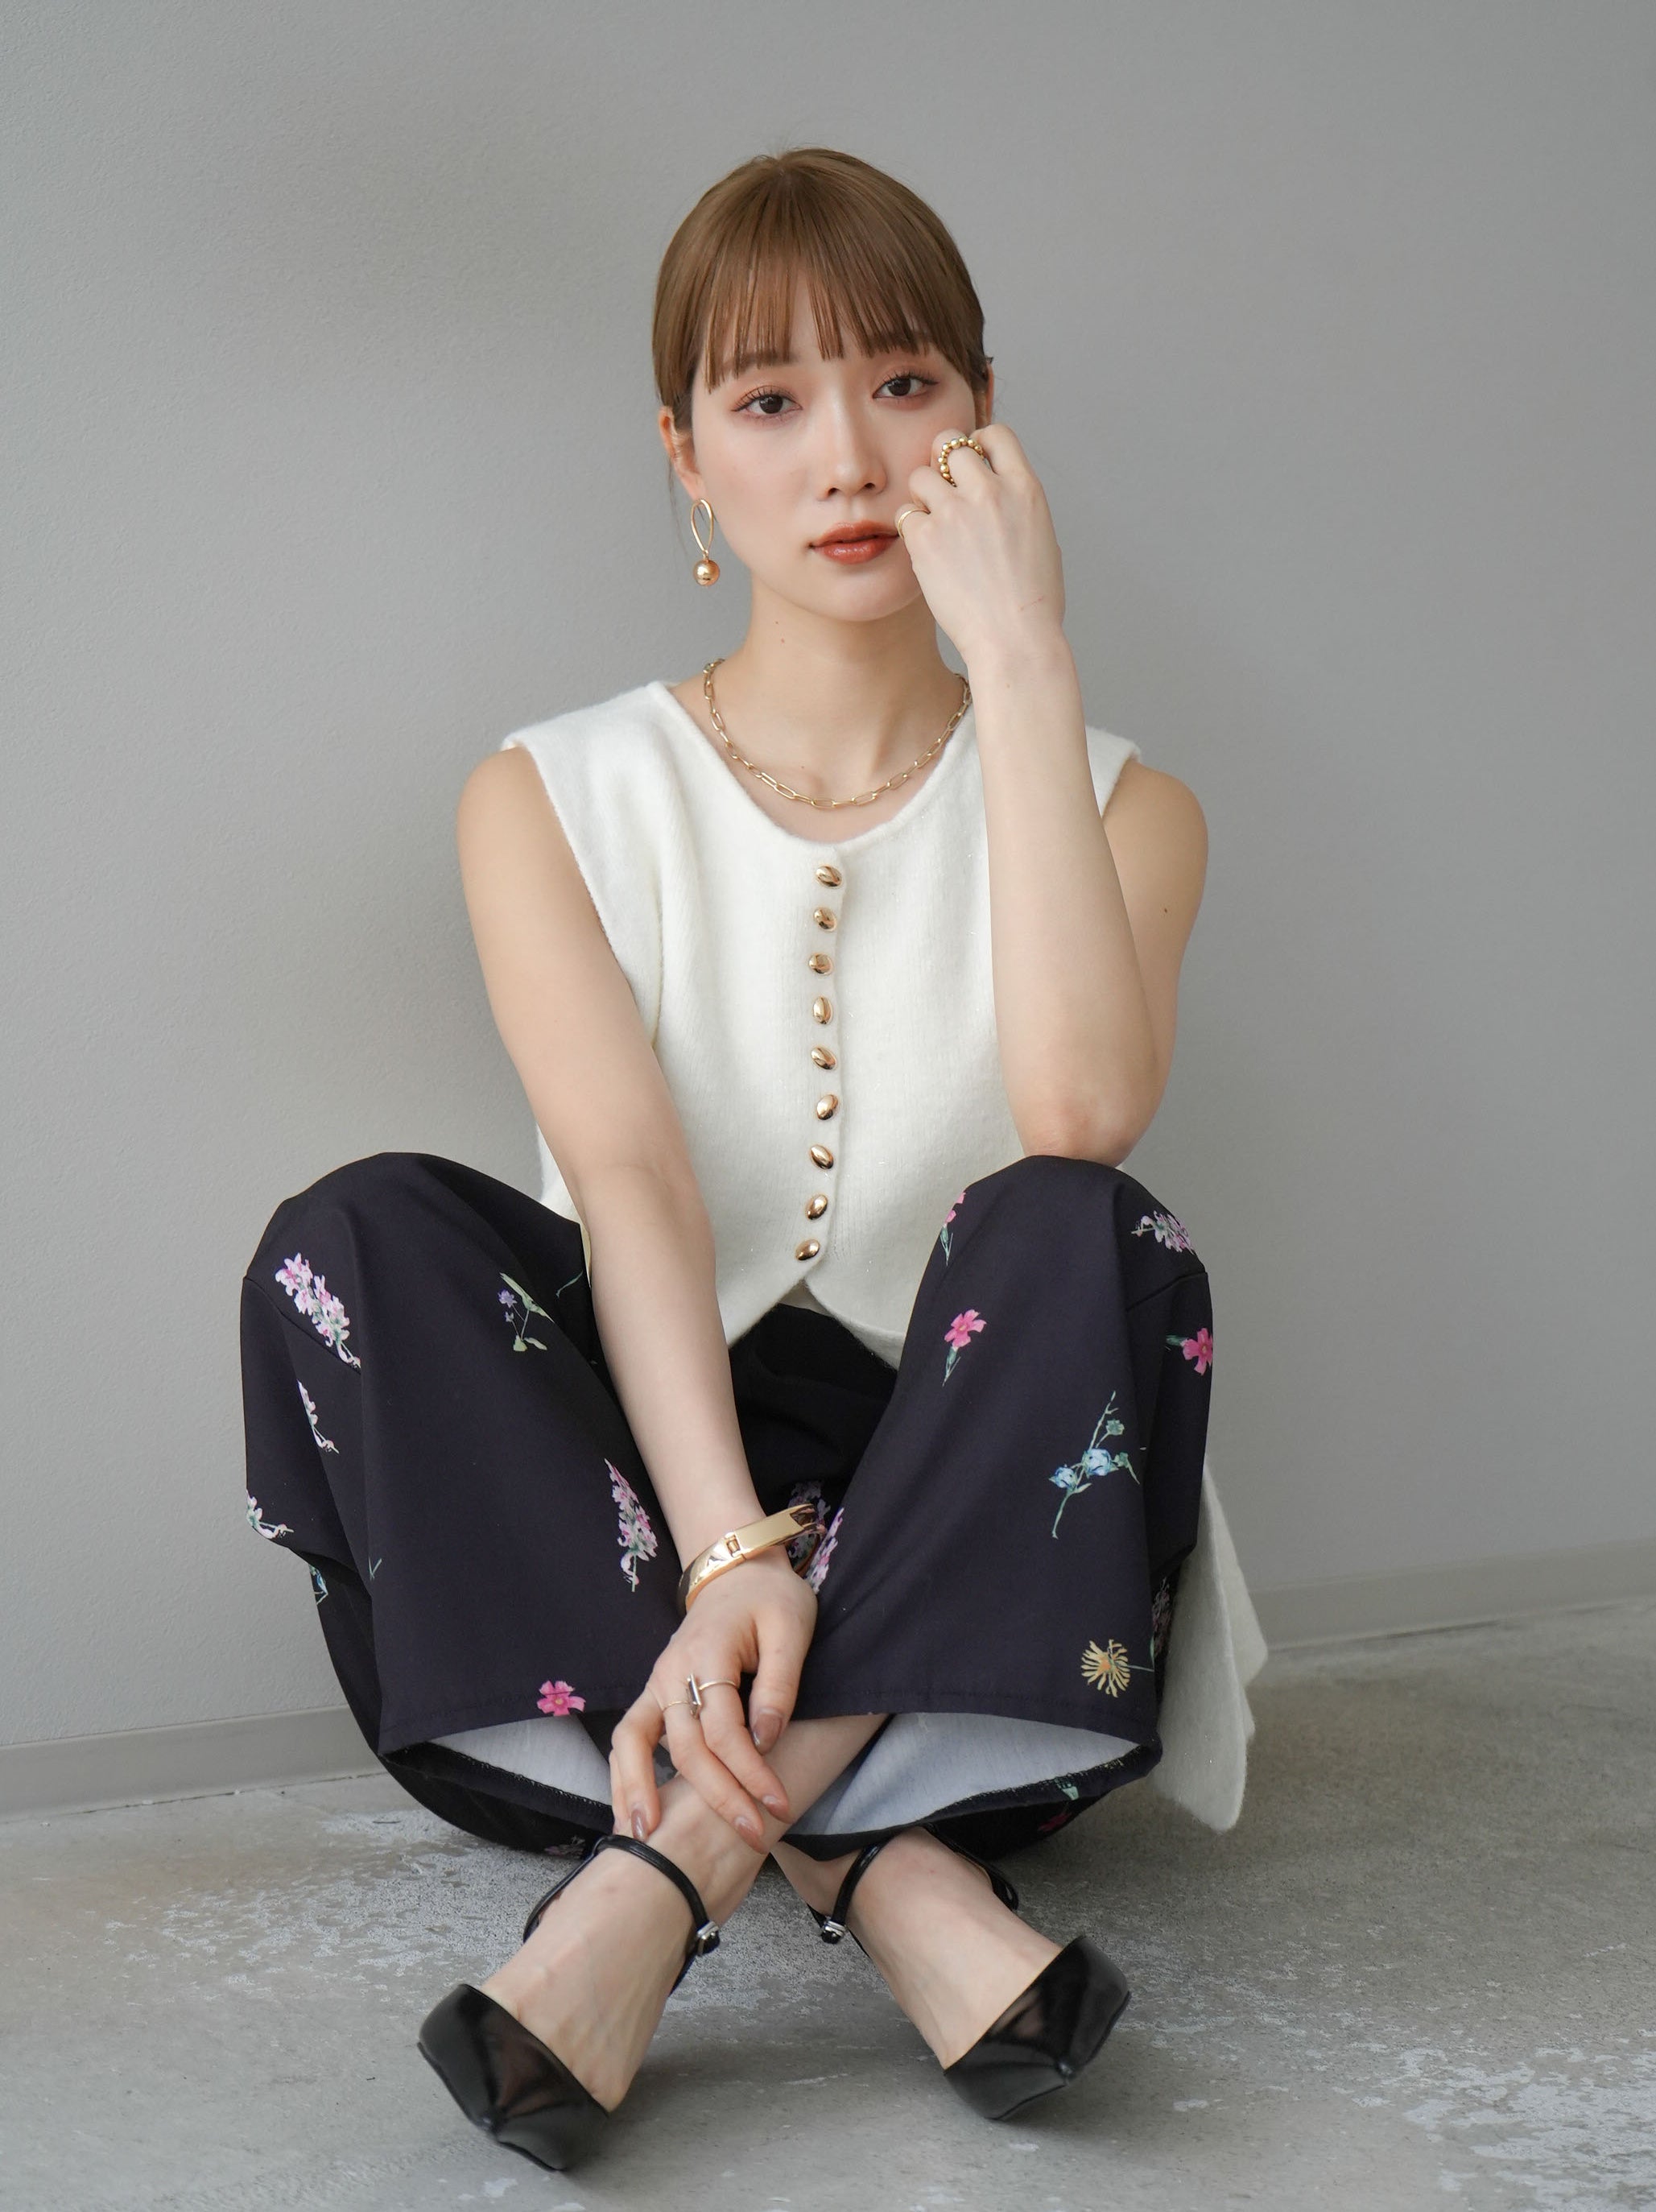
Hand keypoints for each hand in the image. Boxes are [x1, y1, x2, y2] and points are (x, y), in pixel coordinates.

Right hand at [608, 1546, 817, 1847]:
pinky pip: (628, 1739)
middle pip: (687, 1747)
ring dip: (640, 1792)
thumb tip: (765, 1740)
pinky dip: (623, 1777)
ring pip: (635, 1744)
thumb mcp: (791, 1629)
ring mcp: (656, 1683)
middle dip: (718, 1797)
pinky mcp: (653, 1695)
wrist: (738, 1572)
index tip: (778, 1805)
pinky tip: (632, 1816)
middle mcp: (672, 1672)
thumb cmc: (771, 1601)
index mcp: (708, 1653)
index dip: (751, 1772)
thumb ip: (778, 1685)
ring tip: (647, 1840)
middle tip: (750, 1835)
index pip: (724, 1729)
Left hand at [895, 422, 1066, 668]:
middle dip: (942, 463)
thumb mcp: (1042, 538)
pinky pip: (906, 515)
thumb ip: (1016, 504)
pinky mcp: (926, 538)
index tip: (973, 464)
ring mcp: (955, 512)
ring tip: (937, 530)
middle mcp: (989, 491)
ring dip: (924, 498)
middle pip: (949, 444)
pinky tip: (928, 554)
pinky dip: (912, 531)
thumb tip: (997, 489)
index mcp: (1025, 488)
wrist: (1015, 641)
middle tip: (945, 494)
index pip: (995, 433)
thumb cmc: (1033, 602)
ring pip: (920, 476)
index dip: (978, 443)